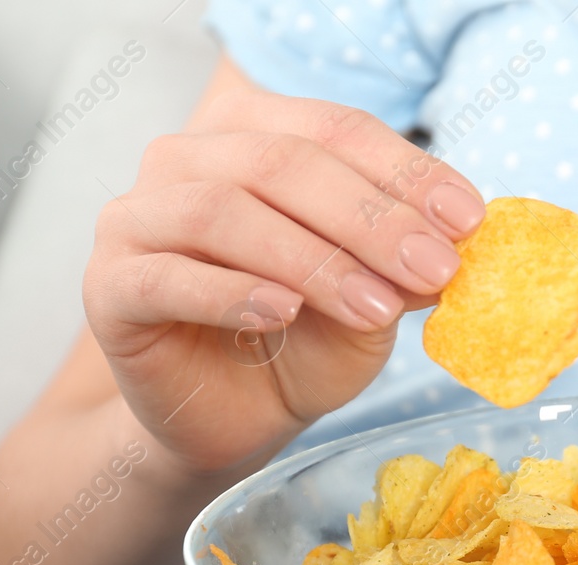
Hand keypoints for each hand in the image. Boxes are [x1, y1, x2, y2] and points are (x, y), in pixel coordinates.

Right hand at [82, 87, 484, 478]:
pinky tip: (283, 315)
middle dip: (370, 218)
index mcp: (252, 136)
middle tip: (433, 268)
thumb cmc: (298, 347)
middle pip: (282, 162)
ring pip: (225, 210)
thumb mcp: (369, 301)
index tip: (468, 221)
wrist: (232, 422)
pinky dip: (233, 291)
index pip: (334, 129)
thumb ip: (400, 263)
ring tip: (375, 307)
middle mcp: (186, 160)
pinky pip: (169, 275)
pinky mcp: (110, 285)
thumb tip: (458, 240)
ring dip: (312, 259)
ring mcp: (136, 218)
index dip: (405, 171)